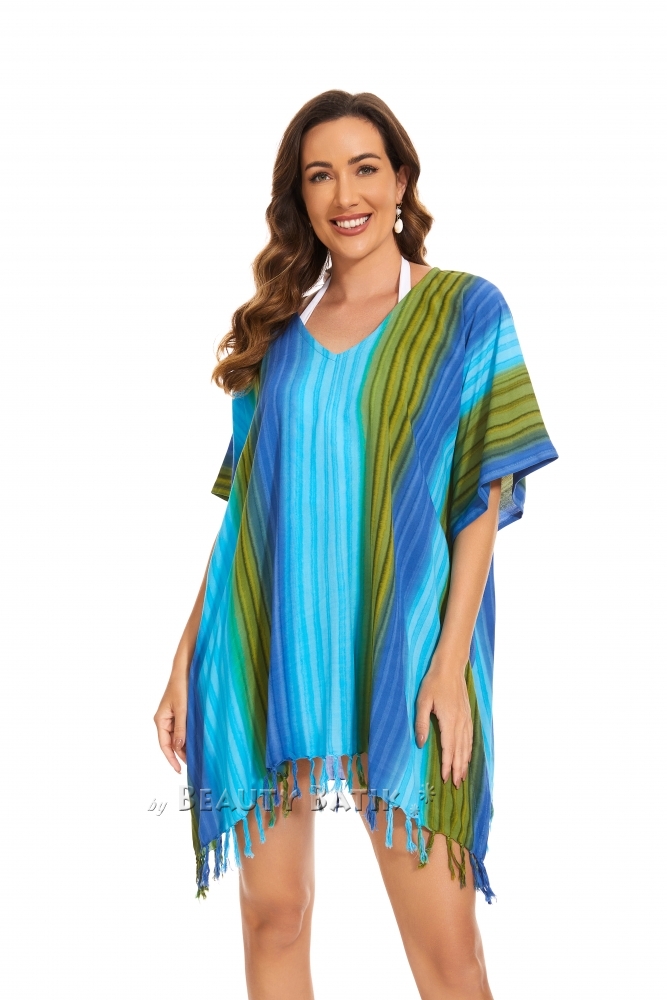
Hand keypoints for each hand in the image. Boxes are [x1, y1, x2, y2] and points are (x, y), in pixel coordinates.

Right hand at [153, 672, 187, 772]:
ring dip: (184, 746)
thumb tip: (178, 747)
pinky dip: (187, 736)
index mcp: (160, 720)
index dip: (171, 759)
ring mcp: (171, 717)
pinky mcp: (179, 713)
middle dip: (180, 754)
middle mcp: (164, 720)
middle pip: (170, 743)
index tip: (179, 769)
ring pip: (177, 737)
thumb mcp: (182, 709)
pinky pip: (182, 729)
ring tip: (195, 756)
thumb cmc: (181, 686)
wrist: (185, 670)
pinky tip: (196, 741)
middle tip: (193, 764)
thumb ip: (181, 728)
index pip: (164, 745)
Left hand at [414, 661, 472, 787]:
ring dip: (465, 762)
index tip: (446, 779)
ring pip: (467, 745)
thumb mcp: (422, 701)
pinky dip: (469, 749)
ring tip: (463, 775)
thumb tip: (420, 744)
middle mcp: (460, 722)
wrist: (450, 668)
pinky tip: (468, 755)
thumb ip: (421, 723)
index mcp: (449, 721)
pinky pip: (470, 737)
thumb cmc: (433, 683)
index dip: (448, 765)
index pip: (448, 748)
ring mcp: (466, 719)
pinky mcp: (467, 715)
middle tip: (457, 785)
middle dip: (458, 769)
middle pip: (460, 751)